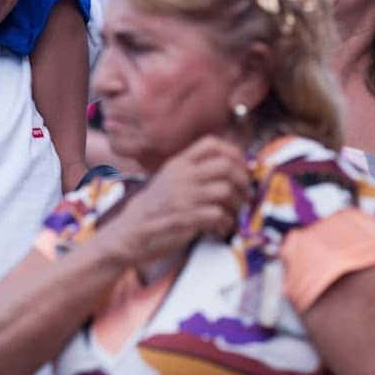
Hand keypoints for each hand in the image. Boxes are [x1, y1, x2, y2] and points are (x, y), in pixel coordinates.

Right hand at [98, 136, 248, 269]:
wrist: (130, 230)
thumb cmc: (155, 206)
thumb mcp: (170, 178)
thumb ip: (194, 170)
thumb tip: (230, 167)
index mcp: (178, 163)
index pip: (211, 144)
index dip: (233, 153)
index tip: (241, 167)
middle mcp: (181, 176)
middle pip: (225, 165)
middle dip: (242, 180)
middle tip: (244, 194)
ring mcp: (183, 196)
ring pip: (226, 190)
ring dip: (236, 205)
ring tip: (231, 214)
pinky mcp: (186, 218)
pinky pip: (219, 215)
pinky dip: (225, 223)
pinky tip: (219, 228)